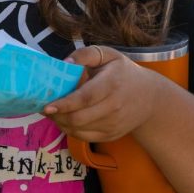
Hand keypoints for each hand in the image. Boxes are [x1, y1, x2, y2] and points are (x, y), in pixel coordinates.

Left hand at [44, 45, 164, 141]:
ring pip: (79, 130)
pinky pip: (83, 137)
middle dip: (57, 115)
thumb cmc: (122, 72)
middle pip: (79, 118)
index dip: (65, 104)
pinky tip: (64, 118)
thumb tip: (65, 63)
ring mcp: (114, 124)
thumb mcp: (108, 55)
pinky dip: (69, 129)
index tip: (46, 105)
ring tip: (52, 111)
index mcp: (112, 84)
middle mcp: (114, 107)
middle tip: (43, 106)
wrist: (150, 97)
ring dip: (60, 122)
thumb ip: (85, 55)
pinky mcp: (111, 135)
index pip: (85, 98)